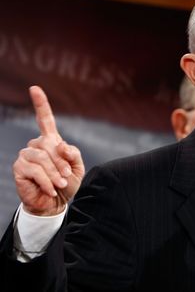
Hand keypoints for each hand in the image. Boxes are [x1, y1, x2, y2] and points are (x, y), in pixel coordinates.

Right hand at [13, 86, 84, 215]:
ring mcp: (26, 155)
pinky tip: (51, 190)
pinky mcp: (19, 168)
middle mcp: (36, 145)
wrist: (56, 202)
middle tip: (67, 178)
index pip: (45, 120)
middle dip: (61, 163)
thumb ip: (72, 154)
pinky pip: (34, 170)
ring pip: (42, 158)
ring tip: (61, 184)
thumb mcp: (77, 168)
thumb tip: (60, 145)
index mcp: (51, 141)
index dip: (40, 104)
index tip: (34, 88)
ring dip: (55, 173)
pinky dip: (46, 181)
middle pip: (50, 145)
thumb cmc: (67, 183)